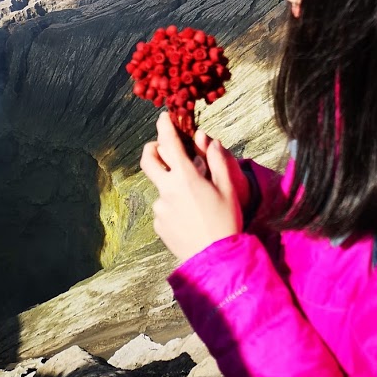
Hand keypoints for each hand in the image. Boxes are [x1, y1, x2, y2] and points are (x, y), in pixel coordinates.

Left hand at [140, 112, 242, 261]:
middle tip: (161, 148)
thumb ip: (218, 161)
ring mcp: (160, 208)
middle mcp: (167, 190)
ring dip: (171, 186)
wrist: (216, 259)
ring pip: (161, 188)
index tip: (163, 117)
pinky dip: (173, 207)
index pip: (169, 143)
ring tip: (194, 201)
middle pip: (148, 161)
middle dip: (151, 149)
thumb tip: (210, 140)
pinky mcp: (159, 225)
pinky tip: (190, 218)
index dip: (164, 126)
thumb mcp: (228, 189)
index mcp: (185, 177)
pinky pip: (164, 209)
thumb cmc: (226, 221)